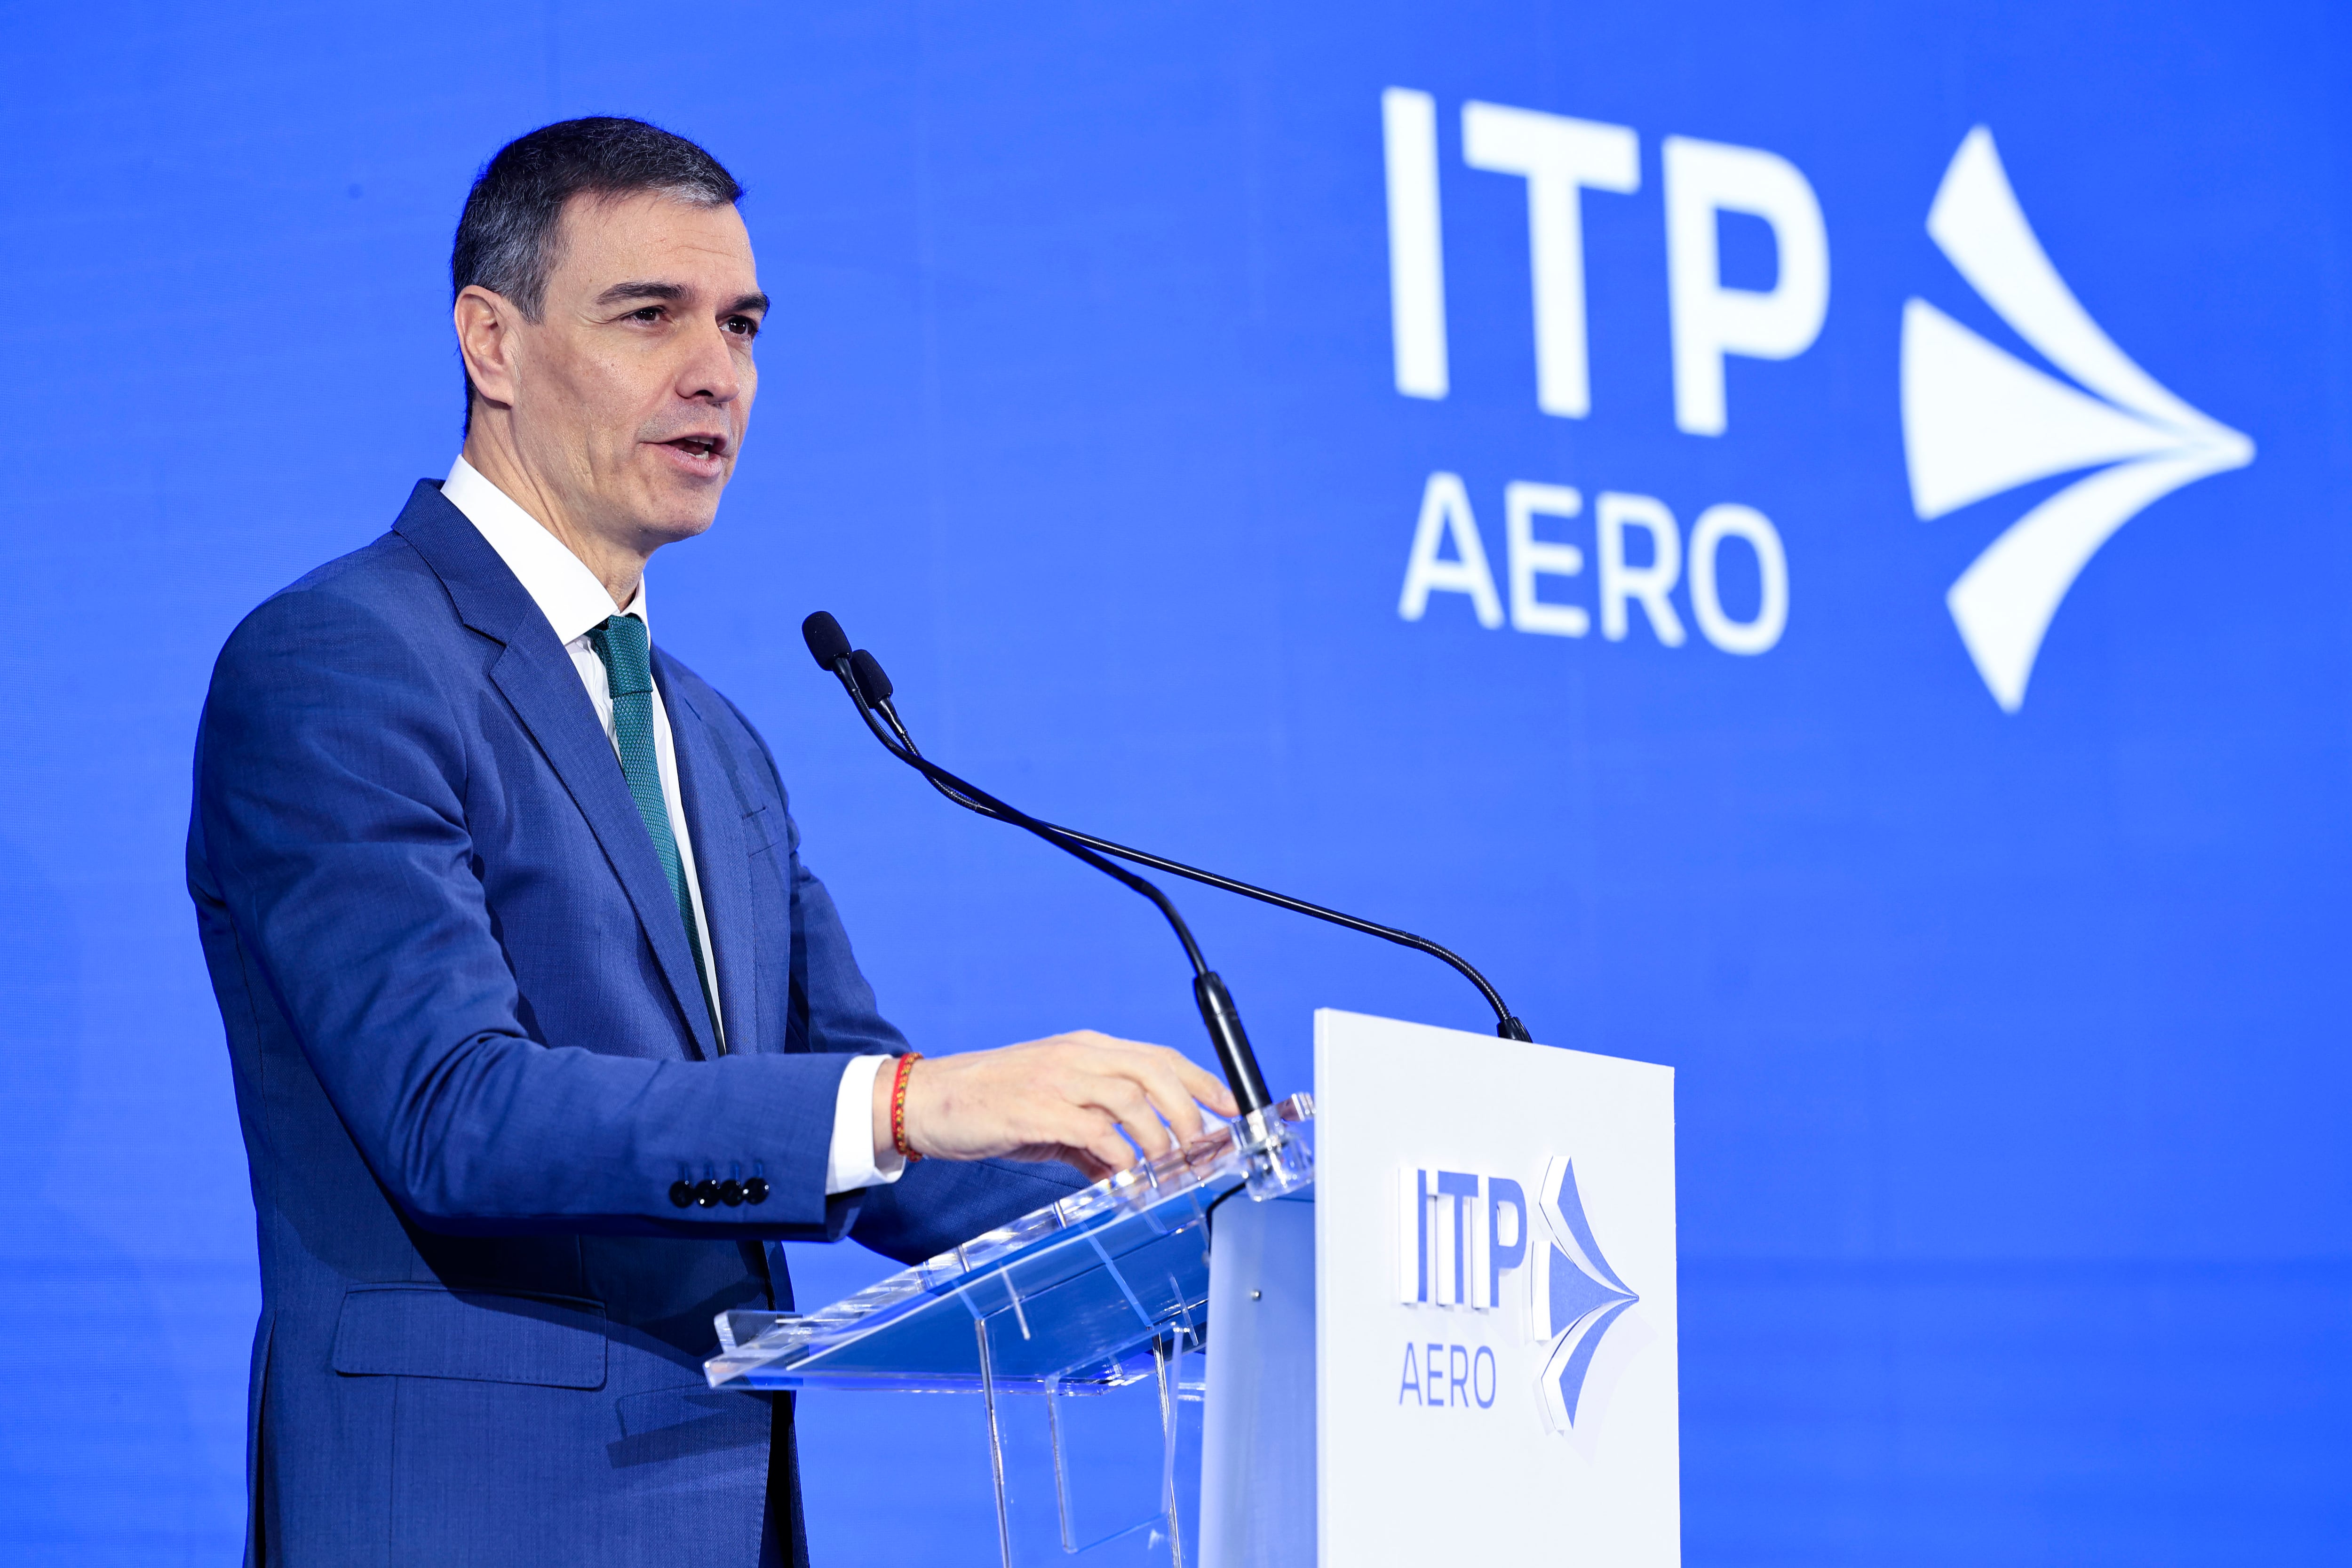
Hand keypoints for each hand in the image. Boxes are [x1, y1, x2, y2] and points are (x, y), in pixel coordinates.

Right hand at [872, 1031, 1239, 1181]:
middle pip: (1157, 1071)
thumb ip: (1093, 1140)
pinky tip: (1126, 1179)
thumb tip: (1125, 1173)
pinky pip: (1096, 1132)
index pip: (1161, 1056)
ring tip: (1168, 1169)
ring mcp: (1059, 1079)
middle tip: (1204, 1149)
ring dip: (1160, 1139)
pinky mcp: (1038, 1109)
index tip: (1232, 1109)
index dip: (1204, 1081)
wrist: (929, 1100)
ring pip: (1134, 1099)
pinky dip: (1121, 1157)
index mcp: (1088, 1049)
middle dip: (1192, 1112)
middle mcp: (1079, 1056)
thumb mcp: (1052, 1117)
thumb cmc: (992, 1105)